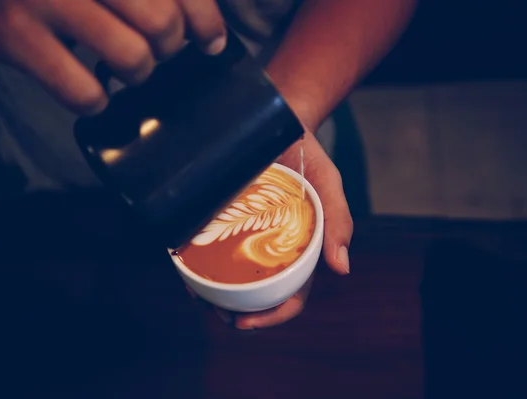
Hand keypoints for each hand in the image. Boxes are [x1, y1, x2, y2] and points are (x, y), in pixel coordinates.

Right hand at [0, 0, 225, 113]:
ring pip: (132, 57)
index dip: (206, 20)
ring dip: (137, 74)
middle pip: (163, 24)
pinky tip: (88, 88)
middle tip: (156, 48)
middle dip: (169, 47)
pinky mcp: (14, 34)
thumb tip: (206, 24)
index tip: (212, 42)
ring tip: (124, 66)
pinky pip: (83, 92)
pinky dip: (94, 101)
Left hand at [191, 133, 352, 328]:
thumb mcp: (328, 184)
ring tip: (197, 297)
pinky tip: (184, 267)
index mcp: (299, 248)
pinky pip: (210, 246)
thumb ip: (338, 220)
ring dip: (215, 294)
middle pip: (258, 292)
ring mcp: (246, 233)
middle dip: (238, 312)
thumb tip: (341, 269)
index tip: (246, 323)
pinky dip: (199, 262)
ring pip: (232, 275)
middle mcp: (272, 245)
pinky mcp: (223, 217)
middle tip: (217, 314)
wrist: (279, 118)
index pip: (291, 294)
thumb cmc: (307, 155)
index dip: (272, 316)